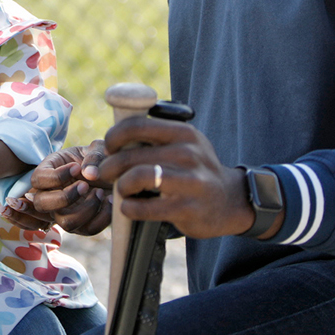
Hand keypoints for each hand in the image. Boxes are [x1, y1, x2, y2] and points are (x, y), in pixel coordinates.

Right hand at [16, 143, 112, 235]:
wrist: (116, 173)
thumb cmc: (101, 158)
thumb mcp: (98, 150)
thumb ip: (94, 156)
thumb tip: (90, 174)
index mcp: (49, 171)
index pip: (37, 179)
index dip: (56, 177)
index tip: (76, 167)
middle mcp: (52, 195)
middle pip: (42, 205)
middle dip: (65, 197)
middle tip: (85, 185)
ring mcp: (66, 213)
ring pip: (66, 223)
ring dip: (86, 209)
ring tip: (100, 192)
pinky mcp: (84, 225)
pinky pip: (89, 229)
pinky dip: (102, 216)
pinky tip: (109, 200)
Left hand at [96, 117, 259, 238]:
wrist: (229, 200)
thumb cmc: (193, 170)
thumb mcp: (183, 144)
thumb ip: (154, 138)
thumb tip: (108, 141)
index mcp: (183, 132)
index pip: (136, 126)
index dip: (114, 137)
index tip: (110, 148)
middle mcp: (188, 153)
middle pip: (131, 154)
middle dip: (109, 165)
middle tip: (104, 174)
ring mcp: (190, 181)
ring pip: (137, 177)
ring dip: (120, 186)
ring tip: (120, 190)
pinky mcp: (187, 208)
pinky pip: (145, 207)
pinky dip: (128, 208)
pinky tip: (129, 207)